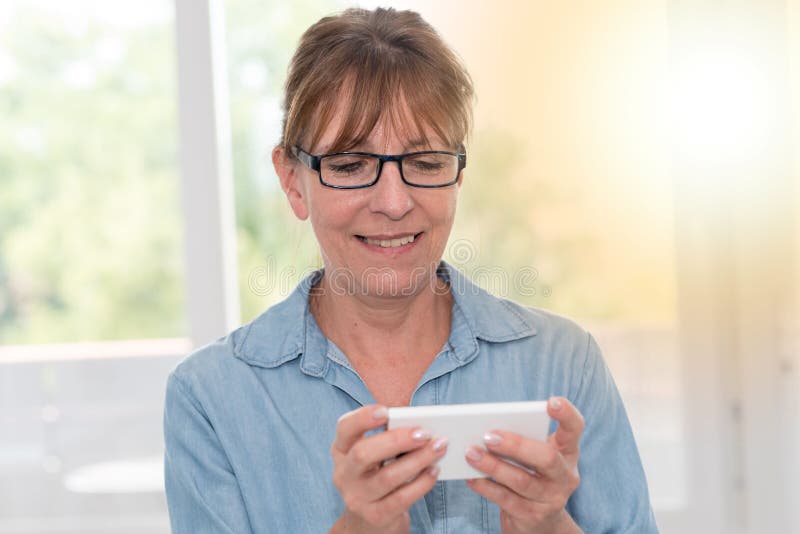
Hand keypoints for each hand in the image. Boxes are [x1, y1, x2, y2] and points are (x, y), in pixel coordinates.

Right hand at [329, 405, 447, 533]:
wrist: (370, 520)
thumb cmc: (377, 477)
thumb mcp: (374, 457)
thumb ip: (388, 440)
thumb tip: (419, 427)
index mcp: (342, 450)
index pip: (344, 428)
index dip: (362, 418)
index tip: (385, 411)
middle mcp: (344, 474)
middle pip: (363, 453)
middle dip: (396, 440)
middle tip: (424, 434)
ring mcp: (357, 497)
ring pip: (387, 477)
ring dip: (417, 460)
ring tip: (438, 448)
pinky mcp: (375, 516)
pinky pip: (401, 499)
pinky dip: (421, 483)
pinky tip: (434, 471)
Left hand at [464, 397, 583, 533]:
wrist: (540, 522)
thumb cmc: (532, 476)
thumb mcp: (535, 458)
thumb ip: (521, 441)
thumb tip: (488, 429)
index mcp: (567, 452)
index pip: (574, 429)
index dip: (567, 415)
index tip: (551, 402)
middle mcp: (565, 476)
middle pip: (546, 457)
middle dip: (516, 445)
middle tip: (488, 436)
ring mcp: (551, 498)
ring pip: (522, 480)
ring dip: (493, 465)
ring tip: (471, 453)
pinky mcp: (533, 516)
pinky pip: (506, 499)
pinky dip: (486, 486)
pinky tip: (471, 476)